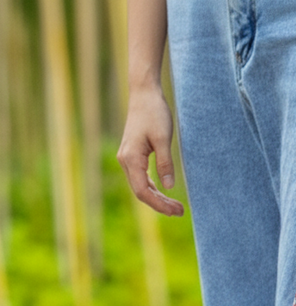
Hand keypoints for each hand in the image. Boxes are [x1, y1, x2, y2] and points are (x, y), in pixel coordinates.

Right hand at [117, 85, 183, 216]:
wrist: (143, 93)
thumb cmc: (154, 112)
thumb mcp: (163, 138)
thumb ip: (165, 163)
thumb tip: (169, 187)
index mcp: (131, 159)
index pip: (142, 191)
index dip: (159, 204)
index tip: (176, 210)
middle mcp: (126, 161)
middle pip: (141, 192)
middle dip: (159, 204)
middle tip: (180, 212)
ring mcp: (127, 159)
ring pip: (140, 186)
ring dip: (157, 197)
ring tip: (175, 205)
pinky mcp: (132, 155)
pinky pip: (141, 177)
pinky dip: (152, 187)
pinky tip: (164, 191)